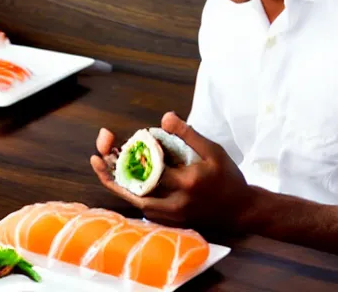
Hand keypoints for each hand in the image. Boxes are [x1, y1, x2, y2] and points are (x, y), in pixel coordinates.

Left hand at [90, 112, 254, 229]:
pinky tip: (122, 176)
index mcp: (186, 183)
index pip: (150, 169)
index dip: (131, 154)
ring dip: (117, 183)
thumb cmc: (228, 178)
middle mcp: (174, 203)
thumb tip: (164, 117)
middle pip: (134, 189)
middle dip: (111, 172)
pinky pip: (142, 206)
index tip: (112, 143)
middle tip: (96, 156)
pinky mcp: (169, 220)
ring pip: (134, 200)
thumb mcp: (213, 150)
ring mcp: (170, 215)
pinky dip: (129, 191)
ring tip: (102, 163)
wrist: (242, 211)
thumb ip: (188, 134)